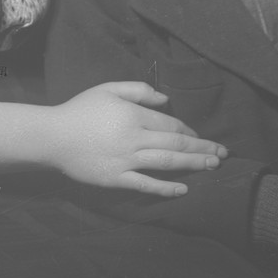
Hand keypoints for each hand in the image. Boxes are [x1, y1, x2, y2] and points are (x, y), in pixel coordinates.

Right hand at [44, 81, 227, 197]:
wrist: (54, 136)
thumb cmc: (81, 109)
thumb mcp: (107, 89)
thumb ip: (138, 90)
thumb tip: (165, 99)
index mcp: (133, 115)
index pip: (170, 124)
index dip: (190, 132)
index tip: (202, 138)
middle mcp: (134, 138)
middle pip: (175, 144)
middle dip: (202, 149)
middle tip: (223, 154)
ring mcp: (126, 161)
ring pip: (167, 163)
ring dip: (193, 165)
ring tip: (213, 167)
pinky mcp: (117, 179)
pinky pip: (146, 185)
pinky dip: (167, 188)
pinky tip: (184, 189)